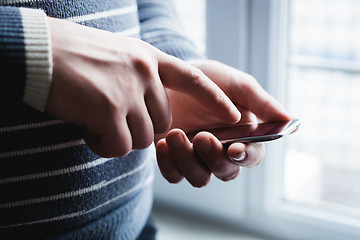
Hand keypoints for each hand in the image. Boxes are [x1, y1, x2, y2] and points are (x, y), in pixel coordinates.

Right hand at [46, 19, 239, 156]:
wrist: (37, 50)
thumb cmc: (73, 54)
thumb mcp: (117, 57)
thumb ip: (138, 80)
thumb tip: (146, 112)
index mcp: (148, 58)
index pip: (193, 78)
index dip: (215, 97)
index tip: (235, 113)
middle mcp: (144, 72)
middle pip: (161, 122)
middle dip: (140, 128)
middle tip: (110, 119)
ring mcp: (128, 91)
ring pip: (142, 138)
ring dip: (119, 138)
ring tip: (94, 122)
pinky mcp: (109, 110)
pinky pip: (120, 147)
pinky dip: (103, 146)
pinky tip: (86, 130)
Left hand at [155, 60, 290, 186]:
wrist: (172, 76)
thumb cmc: (210, 79)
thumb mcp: (236, 84)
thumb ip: (260, 101)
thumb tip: (288, 118)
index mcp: (243, 136)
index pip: (252, 156)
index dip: (246, 157)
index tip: (235, 148)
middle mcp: (221, 152)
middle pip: (226, 172)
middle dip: (214, 157)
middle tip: (203, 136)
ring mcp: (196, 158)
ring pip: (199, 177)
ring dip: (188, 160)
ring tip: (175, 134)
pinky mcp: (174, 159)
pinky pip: (174, 175)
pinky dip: (169, 164)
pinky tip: (163, 144)